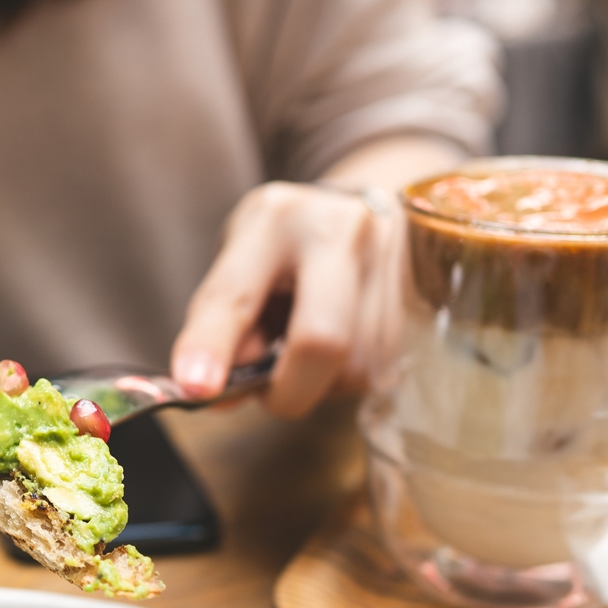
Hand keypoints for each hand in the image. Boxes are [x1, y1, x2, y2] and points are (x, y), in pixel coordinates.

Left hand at [169, 180, 402, 419]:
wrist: (353, 211)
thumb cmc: (281, 245)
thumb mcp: (238, 264)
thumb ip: (221, 325)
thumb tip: (212, 394)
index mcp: (277, 218)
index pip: (237, 296)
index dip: (212, 347)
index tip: (192, 388)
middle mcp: (341, 232)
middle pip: (322, 340)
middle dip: (288, 390)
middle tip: (268, 395)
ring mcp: (387, 262)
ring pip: (353, 368)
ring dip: (316, 383)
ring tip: (301, 346)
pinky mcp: (415, 298)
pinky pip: (375, 371)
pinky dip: (341, 377)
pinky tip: (333, 348)